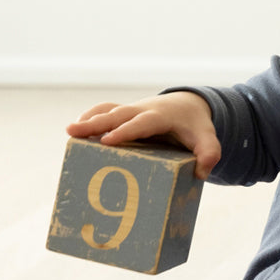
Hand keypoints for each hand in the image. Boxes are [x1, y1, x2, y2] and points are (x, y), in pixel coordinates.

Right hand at [67, 91, 221, 180]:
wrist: (188, 105)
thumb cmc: (195, 126)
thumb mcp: (208, 139)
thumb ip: (209, 154)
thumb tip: (200, 173)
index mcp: (161, 116)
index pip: (141, 123)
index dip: (125, 131)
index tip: (107, 141)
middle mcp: (143, 110)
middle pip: (118, 114)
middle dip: (97, 123)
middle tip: (73, 132)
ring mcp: (132, 110)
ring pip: (108, 110)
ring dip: (88, 119)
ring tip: (70, 132)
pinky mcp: (124, 114)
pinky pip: (105, 110)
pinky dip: (91, 116)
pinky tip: (77, 131)